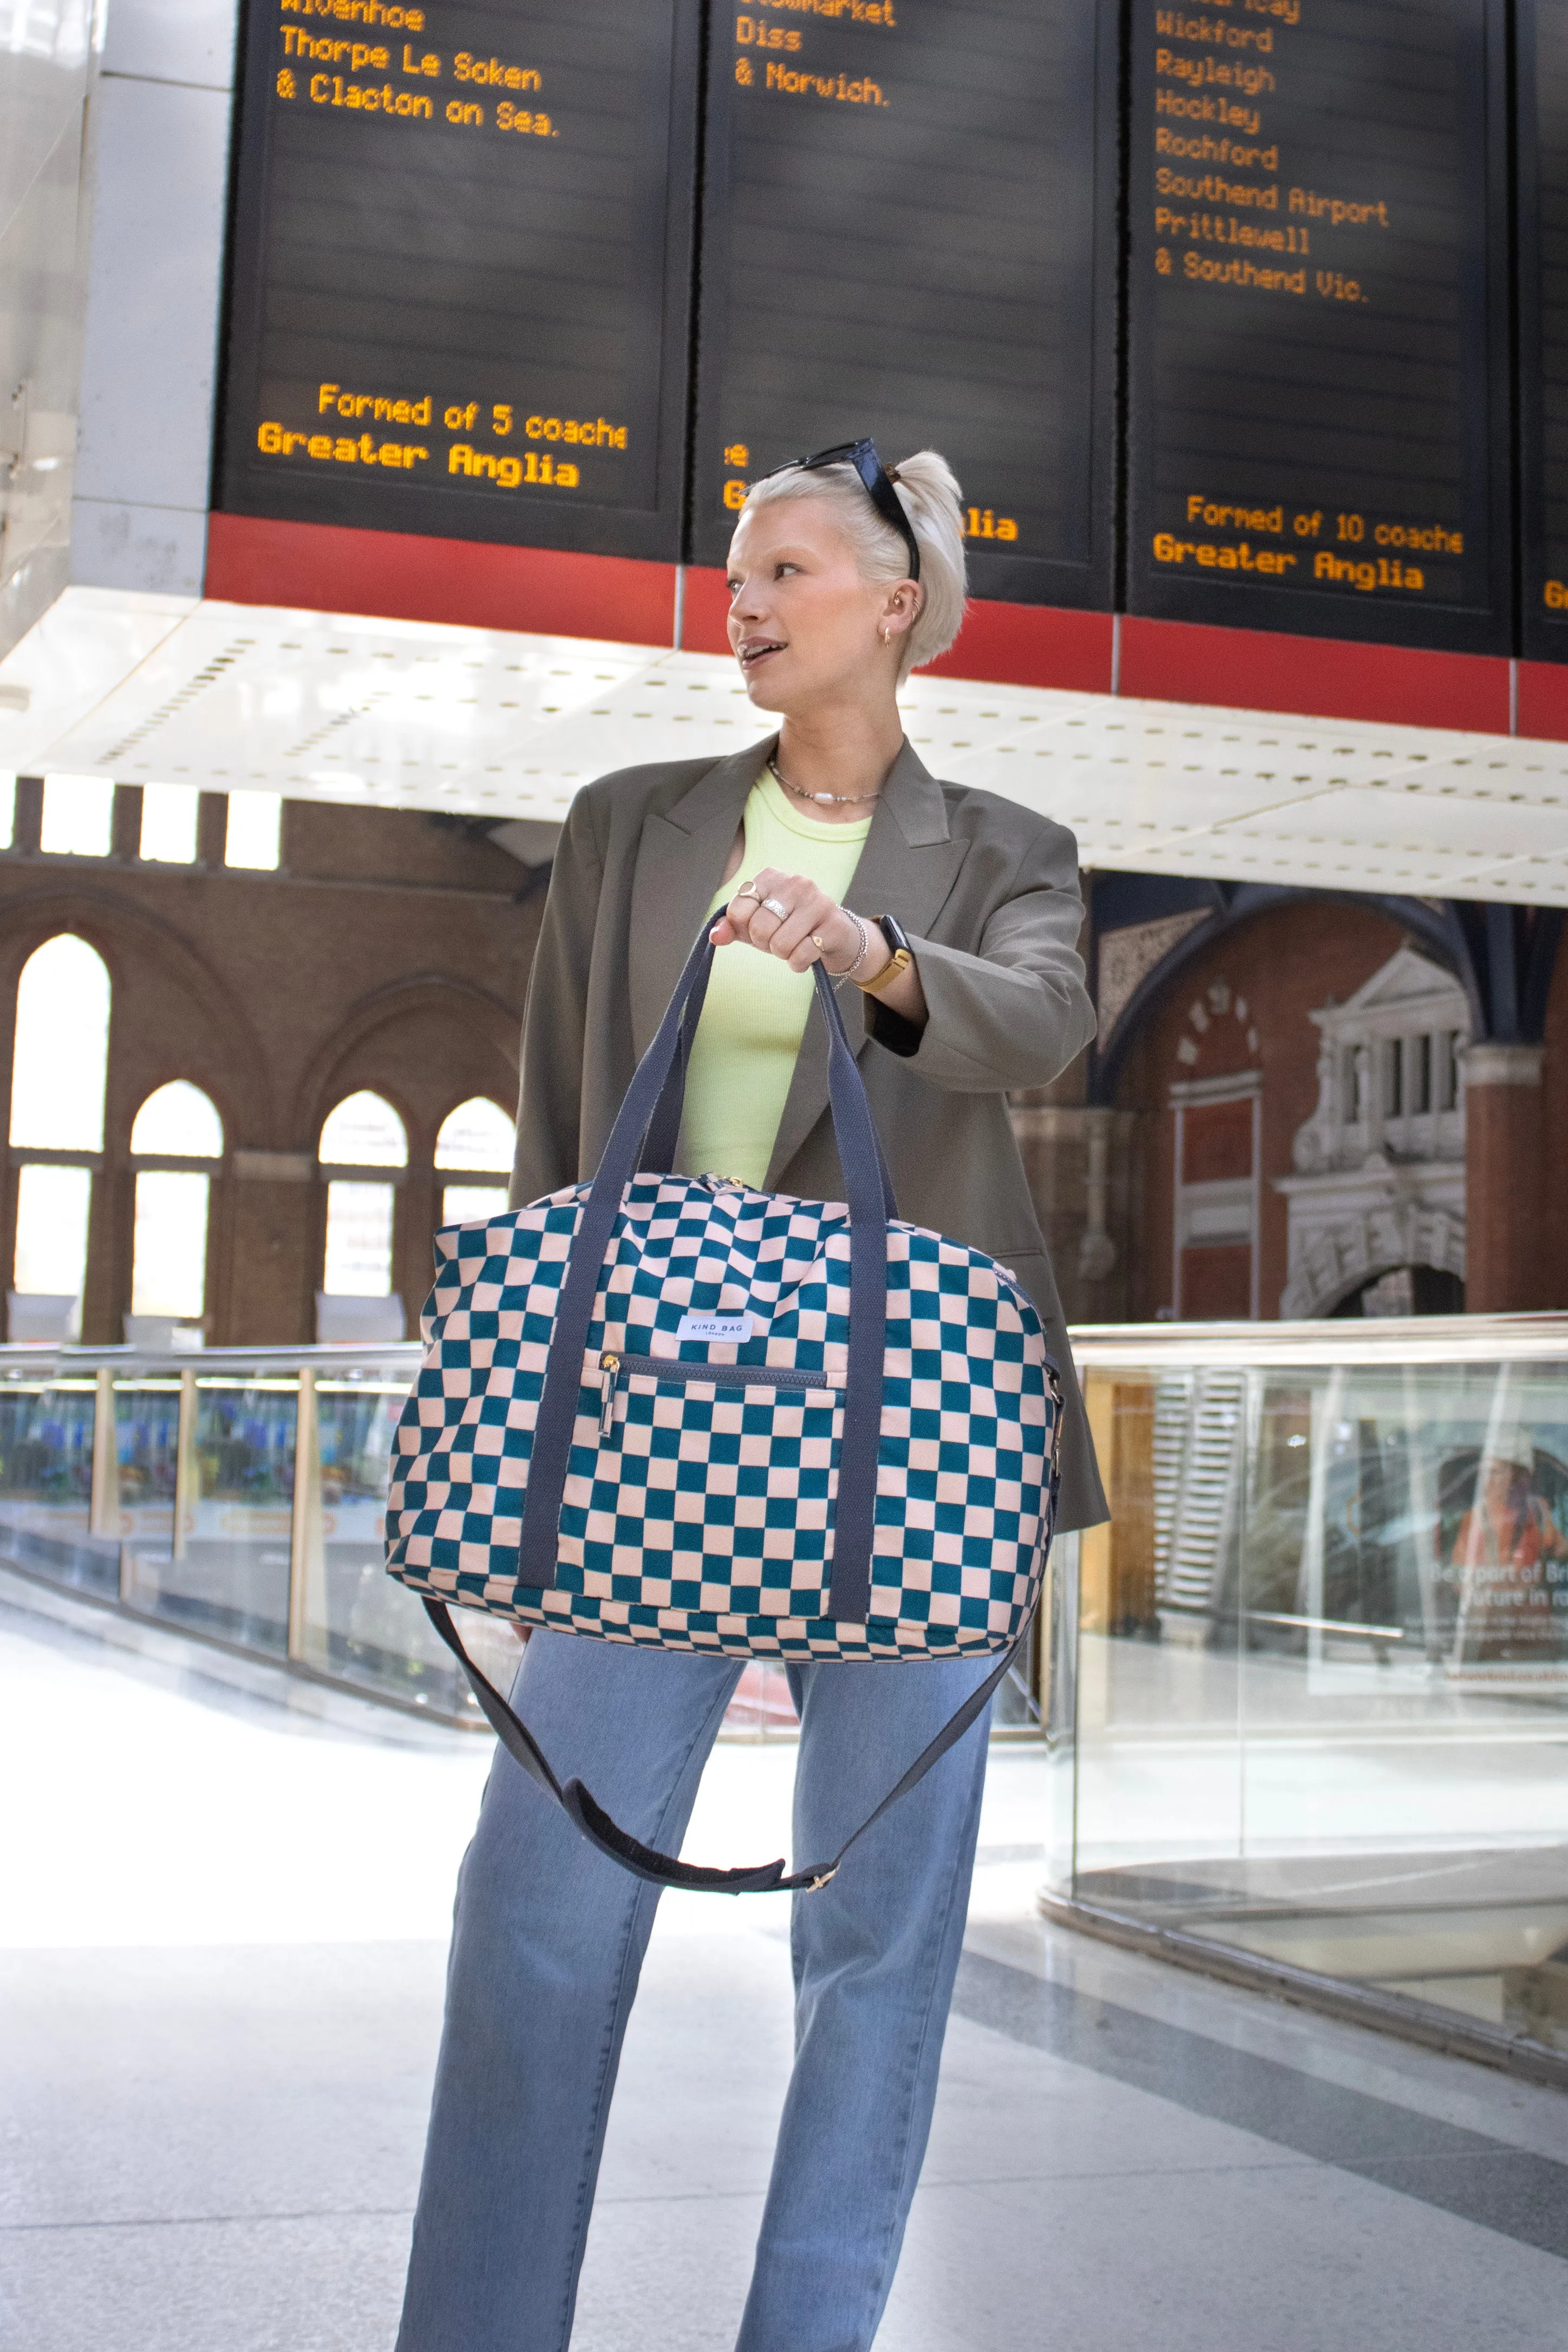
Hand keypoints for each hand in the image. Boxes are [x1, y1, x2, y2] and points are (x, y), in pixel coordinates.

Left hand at [711, 869, 878, 977]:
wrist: (838, 937)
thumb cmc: (792, 928)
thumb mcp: (757, 925)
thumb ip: (733, 927)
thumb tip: (715, 936)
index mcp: (771, 877)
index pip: (738, 910)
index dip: (745, 930)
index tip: (761, 928)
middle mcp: (796, 883)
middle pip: (759, 929)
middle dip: (765, 944)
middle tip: (779, 940)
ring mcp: (818, 902)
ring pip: (780, 944)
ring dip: (784, 955)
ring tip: (795, 945)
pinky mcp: (834, 925)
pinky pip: (801, 955)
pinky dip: (799, 964)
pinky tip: (809, 954)